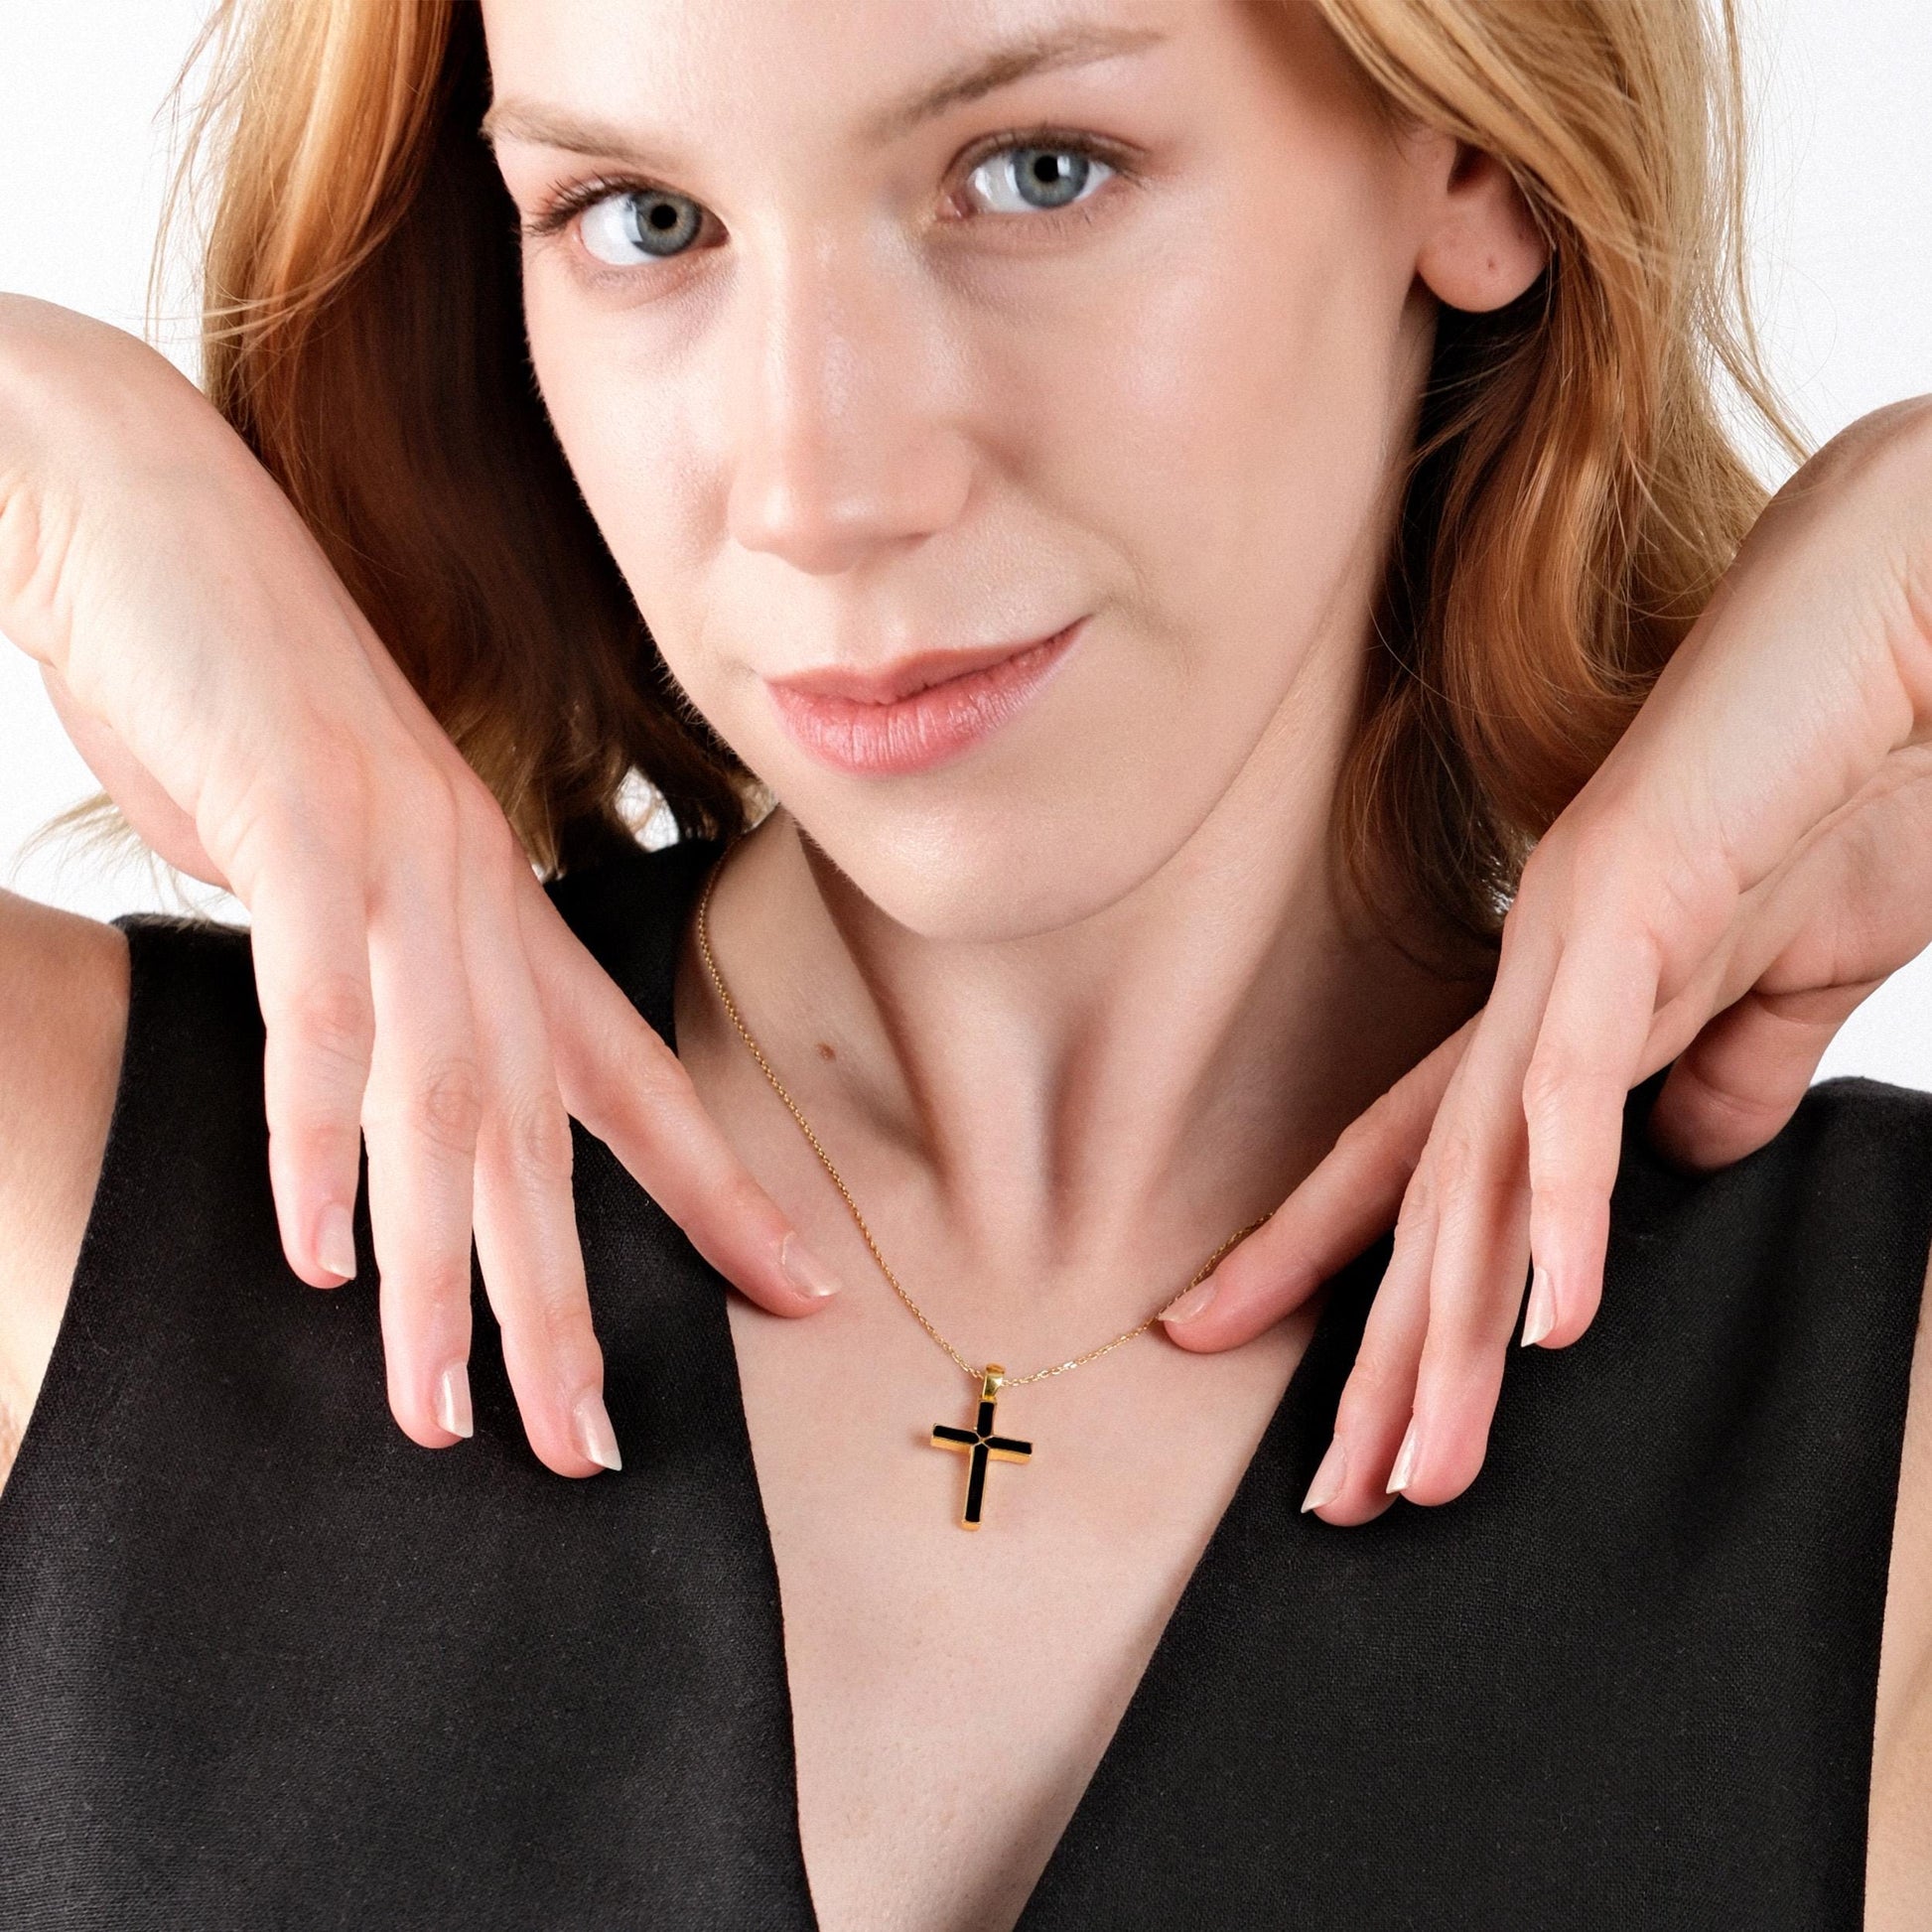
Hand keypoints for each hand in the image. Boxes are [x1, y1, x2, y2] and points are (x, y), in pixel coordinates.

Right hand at [0, 297, 841, 1477]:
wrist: (147, 518)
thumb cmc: (242, 705)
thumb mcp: (342, 858)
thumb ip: (386, 969)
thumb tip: (384, 1086)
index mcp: (500, 913)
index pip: (635, 1081)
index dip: (723, 1195)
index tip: (799, 1294)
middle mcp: (478, 900)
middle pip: (552, 1135)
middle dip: (572, 1300)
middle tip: (588, 1448)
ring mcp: (398, 864)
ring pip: (451, 1104)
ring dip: (452, 1267)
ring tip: (451, 1412)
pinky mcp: (298, 826)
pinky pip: (321, 1011)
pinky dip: (315, 1138)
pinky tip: (319, 1255)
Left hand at [1162, 396, 1931, 1520]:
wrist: (1887, 620)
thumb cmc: (1840, 778)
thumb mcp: (1785, 975)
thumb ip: (1723, 1074)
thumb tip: (1682, 1171)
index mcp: (1555, 1001)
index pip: (1427, 1165)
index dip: (1359, 1279)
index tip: (1318, 1393)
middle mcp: (1526, 982)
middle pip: (1427, 1202)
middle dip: (1382, 1358)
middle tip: (1336, 1498)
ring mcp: (1562, 945)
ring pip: (1474, 1169)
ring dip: (1450, 1330)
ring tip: (1416, 1466)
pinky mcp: (1630, 902)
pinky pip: (1580, 1081)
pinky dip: (1560, 1203)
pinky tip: (1544, 1320)